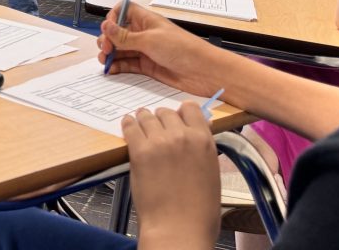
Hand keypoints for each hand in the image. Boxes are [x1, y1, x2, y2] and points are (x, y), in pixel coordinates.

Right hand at [97, 3, 220, 97]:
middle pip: (118, 32)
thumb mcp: (150, 40)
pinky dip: (118, 66)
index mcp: (146, 20)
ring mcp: (145, 50)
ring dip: (110, 54)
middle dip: (108, 39)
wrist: (203, 72)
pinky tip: (112, 70)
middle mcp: (144, 33)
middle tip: (106, 49)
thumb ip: (125, 36)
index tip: (108, 29)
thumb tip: (106, 26)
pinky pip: (127, 64)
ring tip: (106, 61)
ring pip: (121, 49)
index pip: (123, 11)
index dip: (113, 18)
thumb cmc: (184, 49)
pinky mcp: (147, 66)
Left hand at [122, 103, 220, 245]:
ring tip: (140, 125)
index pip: (190, 108)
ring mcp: (160, 141)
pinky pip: (130, 127)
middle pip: (166, 112)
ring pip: (147, 116)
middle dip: (161, 119)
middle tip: (156, 129)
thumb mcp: (211, 173)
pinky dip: (128, 125)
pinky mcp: (140, 151)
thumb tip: (195, 136)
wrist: (179, 229)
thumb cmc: (199, 211)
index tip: (176, 118)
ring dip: (143, 120)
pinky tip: (127, 126)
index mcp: (204, 140)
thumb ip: (202, 150)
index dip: (182, 112)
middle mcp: (182, 135)